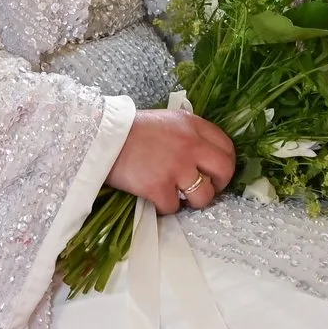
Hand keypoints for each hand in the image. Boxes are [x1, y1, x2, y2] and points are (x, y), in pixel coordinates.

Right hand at [107, 109, 235, 216]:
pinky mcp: (159, 187)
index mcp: (192, 125)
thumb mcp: (166, 120)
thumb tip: (203, 155)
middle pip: (224, 170)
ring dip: (193, 201)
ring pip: (204, 196)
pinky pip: (174, 208)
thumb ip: (187, 134)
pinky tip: (155, 197)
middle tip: (206, 189)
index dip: (225, 163)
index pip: (227, 146)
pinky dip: (165, 206)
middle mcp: (189, 144)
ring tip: (179, 196)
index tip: (216, 173)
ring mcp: (176, 167)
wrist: (101, 137)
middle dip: (219, 185)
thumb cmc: (131, 129)